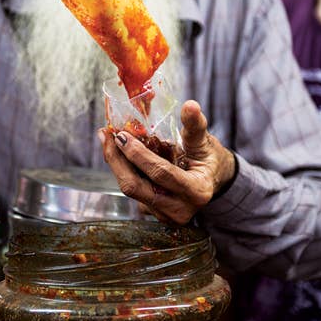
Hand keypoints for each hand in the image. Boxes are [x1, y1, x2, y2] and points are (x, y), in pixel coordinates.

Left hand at [99, 100, 236, 224]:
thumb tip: (190, 105)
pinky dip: (124, 170)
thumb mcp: (204, 141)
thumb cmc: (207, 158)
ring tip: (109, 140)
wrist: (212, 180)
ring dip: (116, 163)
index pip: (160, 173)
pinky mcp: (153, 213)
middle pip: (136, 187)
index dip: (138, 154)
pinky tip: (121, 154)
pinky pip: (133, 191)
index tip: (121, 135)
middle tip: (108, 135)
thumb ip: (195, 125)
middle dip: (117, 160)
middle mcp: (179, 210)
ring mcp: (165, 215)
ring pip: (130, 189)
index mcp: (196, 191)